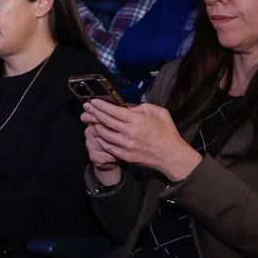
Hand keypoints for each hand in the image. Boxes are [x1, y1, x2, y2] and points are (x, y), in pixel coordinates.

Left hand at [82, 100, 202, 182]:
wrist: (170, 156)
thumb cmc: (167, 133)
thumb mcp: (160, 113)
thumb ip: (142, 107)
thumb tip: (128, 107)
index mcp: (137, 121)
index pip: (114, 111)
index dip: (101, 105)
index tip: (93, 101)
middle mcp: (129, 133)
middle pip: (105, 121)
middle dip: (94, 113)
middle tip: (86, 107)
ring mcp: (125, 145)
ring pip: (103, 134)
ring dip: (95, 125)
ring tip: (91, 119)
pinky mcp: (123, 155)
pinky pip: (107, 146)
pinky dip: (101, 139)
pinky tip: (98, 133)